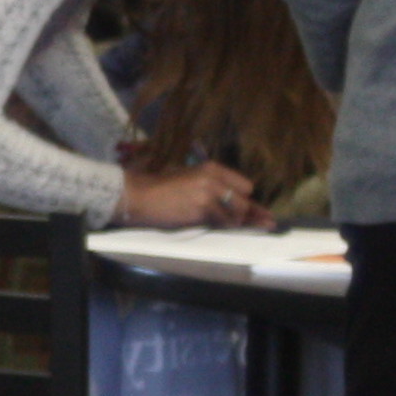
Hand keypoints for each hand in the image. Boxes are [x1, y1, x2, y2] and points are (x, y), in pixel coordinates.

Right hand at [116, 162, 262, 229]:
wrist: (138, 196)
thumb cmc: (159, 186)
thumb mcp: (188, 176)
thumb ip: (211, 185)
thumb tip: (235, 201)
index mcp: (211, 168)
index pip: (245, 185)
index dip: (247, 199)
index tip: (254, 210)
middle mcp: (213, 179)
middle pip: (244, 201)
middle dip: (246, 214)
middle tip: (257, 223)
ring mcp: (208, 195)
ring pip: (236, 215)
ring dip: (234, 223)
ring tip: (230, 226)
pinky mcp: (201, 211)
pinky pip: (221, 223)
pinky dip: (221, 227)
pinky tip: (217, 228)